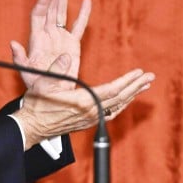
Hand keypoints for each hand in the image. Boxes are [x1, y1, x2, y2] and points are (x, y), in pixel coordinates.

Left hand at [10, 0, 90, 89]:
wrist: (50, 96)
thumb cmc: (37, 87)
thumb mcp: (25, 74)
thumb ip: (20, 59)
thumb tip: (14, 43)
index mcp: (36, 40)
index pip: (39, 14)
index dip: (44, 1)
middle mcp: (48, 35)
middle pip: (51, 9)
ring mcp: (60, 38)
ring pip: (62, 14)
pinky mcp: (72, 45)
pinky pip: (78, 27)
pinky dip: (83, 15)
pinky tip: (86, 1)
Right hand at [13, 56, 154, 148]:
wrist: (32, 127)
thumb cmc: (36, 104)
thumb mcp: (43, 83)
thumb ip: (57, 68)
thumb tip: (67, 56)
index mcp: (83, 102)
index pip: (112, 90)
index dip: (128, 81)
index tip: (140, 73)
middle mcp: (90, 112)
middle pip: (120, 98)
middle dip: (136, 86)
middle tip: (150, 77)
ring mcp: (91, 118)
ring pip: (118, 106)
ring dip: (132, 95)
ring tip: (143, 85)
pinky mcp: (88, 122)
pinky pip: (111, 113)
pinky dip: (122, 104)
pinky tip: (126, 99)